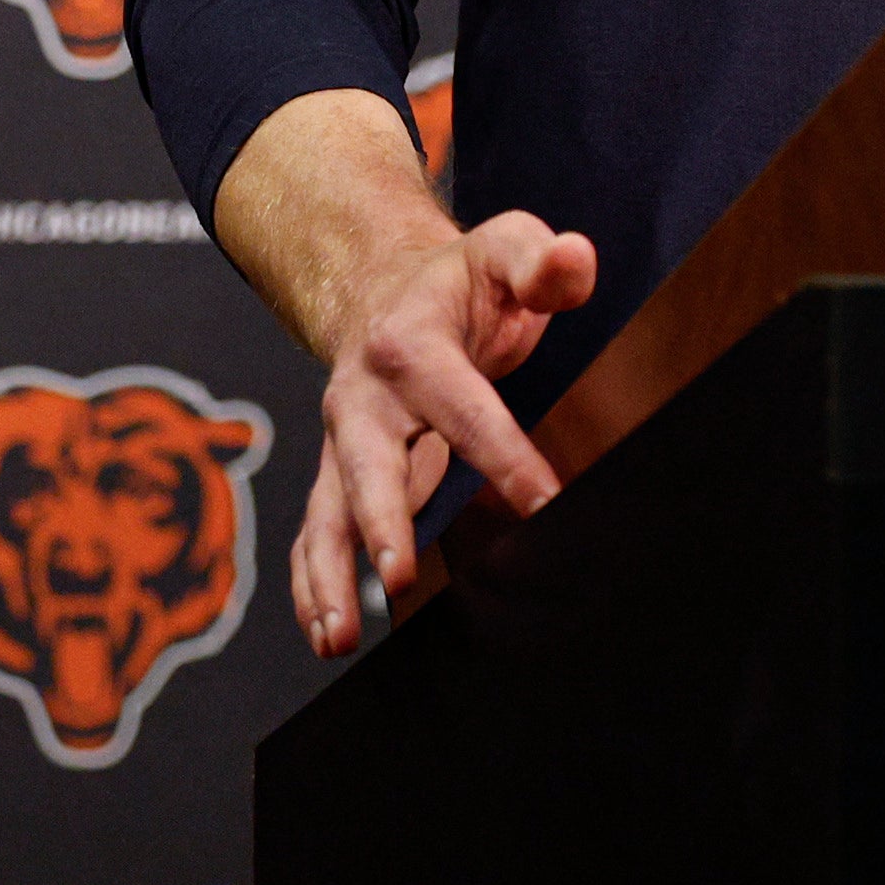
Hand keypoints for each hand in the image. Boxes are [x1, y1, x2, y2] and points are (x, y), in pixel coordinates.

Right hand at [287, 209, 596, 656]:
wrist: (382, 287)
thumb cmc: (459, 279)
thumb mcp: (506, 247)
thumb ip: (542, 259)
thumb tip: (573, 261)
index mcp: (411, 342)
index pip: (464, 406)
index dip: (505, 456)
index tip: (546, 503)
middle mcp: (364, 397)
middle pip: (369, 464)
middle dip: (382, 521)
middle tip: (398, 574)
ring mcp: (341, 441)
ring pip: (327, 512)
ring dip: (329, 575)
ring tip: (339, 637)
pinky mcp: (336, 474)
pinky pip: (315, 533)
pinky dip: (311, 584)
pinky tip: (324, 633)